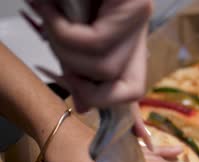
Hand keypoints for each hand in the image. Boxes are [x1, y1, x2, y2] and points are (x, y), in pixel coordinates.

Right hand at [30, 0, 152, 112]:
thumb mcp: (69, 31)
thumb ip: (80, 65)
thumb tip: (84, 105)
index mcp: (125, 40)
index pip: (134, 87)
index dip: (113, 104)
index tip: (89, 100)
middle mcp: (138, 29)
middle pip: (128, 89)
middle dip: (83, 82)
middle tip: (58, 49)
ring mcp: (140, 16)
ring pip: (106, 68)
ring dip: (63, 48)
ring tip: (49, 16)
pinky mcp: (136, 3)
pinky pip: (96, 42)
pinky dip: (61, 30)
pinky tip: (49, 7)